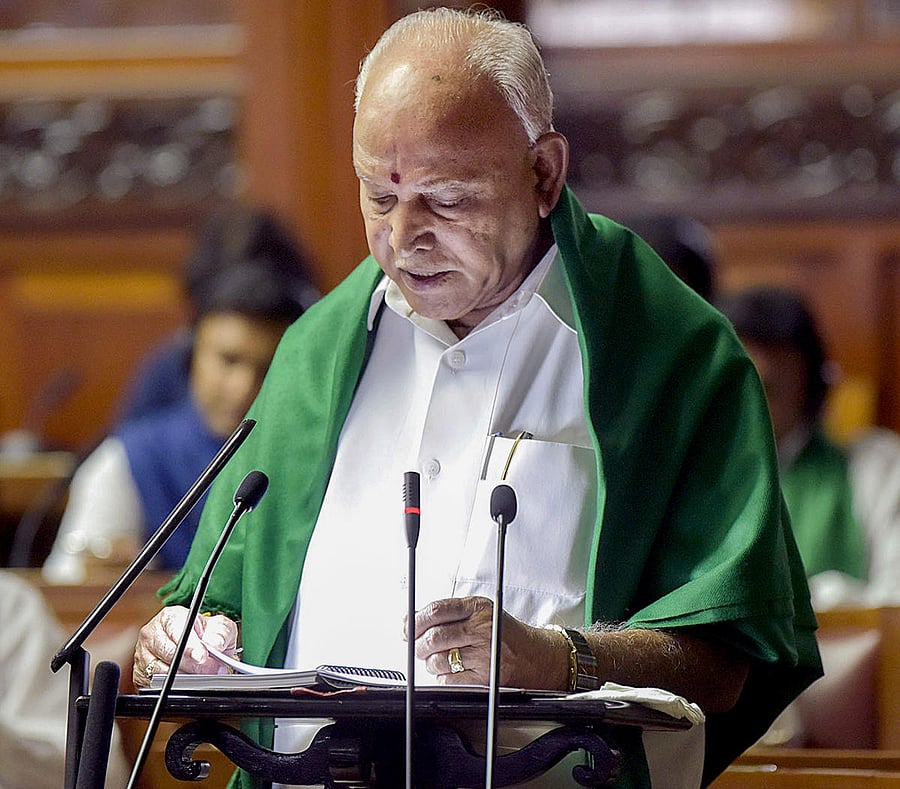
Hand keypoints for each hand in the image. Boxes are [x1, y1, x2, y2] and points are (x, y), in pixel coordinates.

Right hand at [132, 606, 238, 688]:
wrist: (198, 647)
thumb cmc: (205, 634)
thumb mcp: (219, 627)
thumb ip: (220, 633)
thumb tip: (216, 644)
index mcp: (170, 617)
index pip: (176, 630)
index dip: (190, 645)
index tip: (202, 656)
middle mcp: (152, 634)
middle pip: (169, 653)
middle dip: (191, 664)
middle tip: (208, 670)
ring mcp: (143, 654)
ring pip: (161, 671)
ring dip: (184, 676)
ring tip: (201, 676)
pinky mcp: (141, 674)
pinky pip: (155, 684)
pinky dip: (173, 686)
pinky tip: (187, 681)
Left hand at [407, 596, 568, 689]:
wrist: (536, 656)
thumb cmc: (504, 633)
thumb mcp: (481, 612)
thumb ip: (450, 613)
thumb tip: (411, 621)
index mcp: (478, 607)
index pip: (437, 610)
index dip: (416, 620)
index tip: (408, 626)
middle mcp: (481, 628)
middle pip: (434, 636)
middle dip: (418, 645)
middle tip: (418, 647)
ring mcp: (483, 654)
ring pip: (438, 660)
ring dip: (430, 662)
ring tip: (437, 659)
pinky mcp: (484, 677)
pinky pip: (449, 679)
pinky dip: (442, 677)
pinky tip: (450, 670)